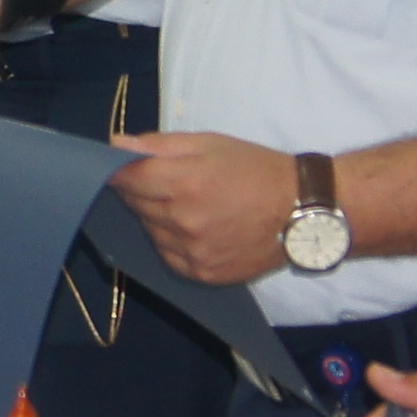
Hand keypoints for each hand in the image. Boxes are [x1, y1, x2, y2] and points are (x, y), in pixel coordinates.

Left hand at [106, 131, 298, 286]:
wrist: (300, 210)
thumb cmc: (255, 168)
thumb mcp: (210, 143)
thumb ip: (159, 145)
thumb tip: (116, 144)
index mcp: (184, 182)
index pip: (128, 179)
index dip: (118, 171)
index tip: (120, 167)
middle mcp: (183, 221)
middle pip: (137, 206)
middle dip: (141, 192)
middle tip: (163, 182)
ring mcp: (192, 251)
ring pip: (151, 232)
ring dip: (156, 217)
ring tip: (184, 205)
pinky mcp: (202, 273)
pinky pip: (169, 256)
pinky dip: (171, 241)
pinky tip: (192, 228)